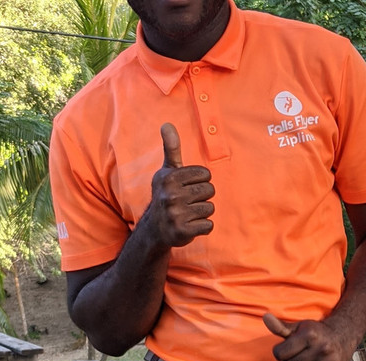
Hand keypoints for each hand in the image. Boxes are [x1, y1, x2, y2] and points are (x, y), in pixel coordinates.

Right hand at [145, 122, 214, 247]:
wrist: (155, 228)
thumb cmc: (166, 194)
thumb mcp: (167, 171)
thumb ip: (171, 148)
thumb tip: (167, 124)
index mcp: (169, 178)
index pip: (206, 175)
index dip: (201, 181)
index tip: (188, 187)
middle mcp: (170, 195)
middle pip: (210, 191)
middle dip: (203, 197)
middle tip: (188, 202)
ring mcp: (175, 214)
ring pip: (210, 209)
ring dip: (202, 212)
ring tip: (188, 213)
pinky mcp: (182, 232)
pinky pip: (208, 225)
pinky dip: (202, 227)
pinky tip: (190, 225)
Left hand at [263, 313, 355, 360]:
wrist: (343, 336)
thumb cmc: (317, 333)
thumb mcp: (298, 327)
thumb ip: (280, 327)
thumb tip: (266, 317)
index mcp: (310, 335)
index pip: (280, 353)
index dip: (280, 353)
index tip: (287, 350)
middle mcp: (321, 348)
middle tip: (299, 357)